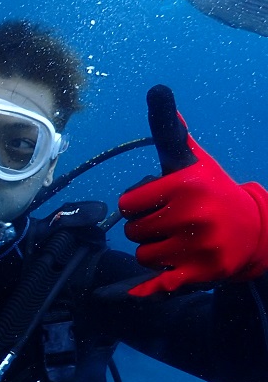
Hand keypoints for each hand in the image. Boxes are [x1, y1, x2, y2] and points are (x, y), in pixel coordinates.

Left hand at [119, 104, 267, 294]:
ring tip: (180, 242)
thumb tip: (158, 92)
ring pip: (143, 256)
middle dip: (147, 228)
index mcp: (186, 185)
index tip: (160, 202)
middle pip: (133, 231)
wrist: (255, 230)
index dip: (139, 205)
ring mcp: (199, 246)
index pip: (127, 204)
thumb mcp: (193, 162)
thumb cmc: (213, 192)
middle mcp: (194, 214)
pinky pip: (158, 284)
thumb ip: (171, 133)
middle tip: (174, 224)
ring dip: (155, 252)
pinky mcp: (203, 273)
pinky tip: (143, 290)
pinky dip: (150, 288)